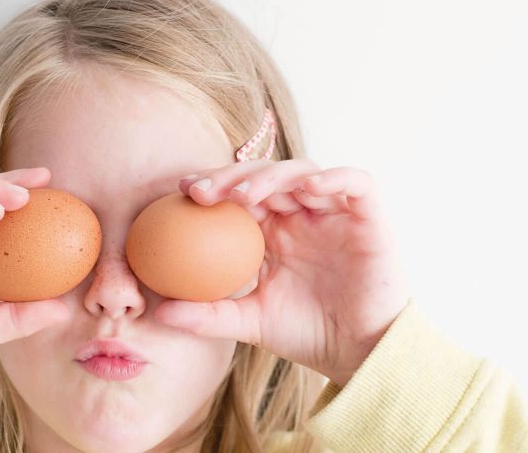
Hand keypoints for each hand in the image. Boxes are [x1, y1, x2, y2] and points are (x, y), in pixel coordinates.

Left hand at [154, 158, 409, 385]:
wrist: (359, 353)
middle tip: (202, 191)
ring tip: (245, 194)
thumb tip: (157, 313)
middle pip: (265, 176)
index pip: (240, 194)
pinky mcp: (370, 216)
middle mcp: (302, 214)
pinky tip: (308, 188)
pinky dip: (334, 178)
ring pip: (303, 172)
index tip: (181, 192)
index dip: (213, 185)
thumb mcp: (249, 323)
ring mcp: (335, 212)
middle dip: (232, 176)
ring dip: (272, 176)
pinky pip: (356, 183)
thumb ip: (207, 314)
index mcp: (273, 230)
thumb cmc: (307, 334)